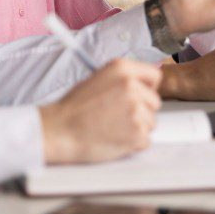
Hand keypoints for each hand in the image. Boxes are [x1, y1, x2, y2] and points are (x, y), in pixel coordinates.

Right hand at [39, 59, 160, 163]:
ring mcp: (136, 110)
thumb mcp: (98, 79)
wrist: (60, 131)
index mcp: (122, 69)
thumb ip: (123, 79)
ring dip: (137, 128)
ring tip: (113, 128)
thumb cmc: (73, 108)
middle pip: (154, 102)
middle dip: (142, 111)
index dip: (148, 88)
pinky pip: (146, 141)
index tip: (141, 96)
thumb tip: (142, 85)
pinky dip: (133, 144)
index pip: (154, 76)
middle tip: (119, 117)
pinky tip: (114, 139)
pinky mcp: (137, 133)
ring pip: (151, 122)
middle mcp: (132, 86)